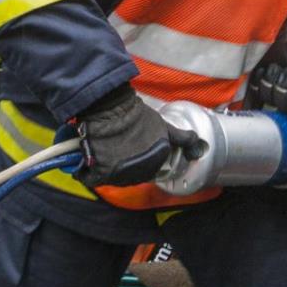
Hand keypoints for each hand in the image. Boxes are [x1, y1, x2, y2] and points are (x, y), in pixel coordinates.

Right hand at [75, 86, 202, 188]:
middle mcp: (139, 172)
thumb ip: (183, 139)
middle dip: (125, 168)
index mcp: (156, 163)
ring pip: (112, 179)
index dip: (141, 163)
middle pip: (130, 177)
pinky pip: (91, 178)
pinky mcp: (100, 171)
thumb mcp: (165, 127)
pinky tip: (88, 163)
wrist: (112, 107)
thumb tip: (198, 147)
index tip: (132, 153)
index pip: (149, 173)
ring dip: (108, 171)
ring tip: (104, 155)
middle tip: (117, 153)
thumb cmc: (138, 115)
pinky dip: (87, 173)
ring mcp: (119, 173)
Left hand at [248, 18, 286, 117]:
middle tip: (284, 69)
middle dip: (281, 85)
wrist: (279, 30)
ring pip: (267, 98)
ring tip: (272, 66)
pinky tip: (260, 74)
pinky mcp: (258, 87)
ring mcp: (273, 92)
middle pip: (282, 105)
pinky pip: (253, 98)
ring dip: (267, 80)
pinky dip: (254, 90)